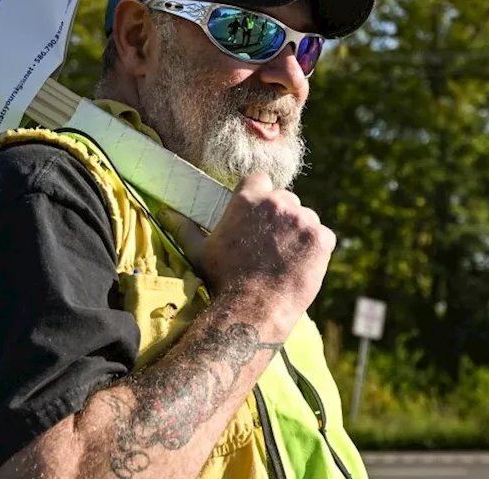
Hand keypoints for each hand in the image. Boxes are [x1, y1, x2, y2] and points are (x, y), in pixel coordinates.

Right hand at [158, 173, 334, 332]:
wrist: (253, 308)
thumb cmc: (223, 278)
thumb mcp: (199, 250)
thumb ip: (184, 227)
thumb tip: (164, 212)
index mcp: (248, 197)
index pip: (260, 180)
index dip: (259, 197)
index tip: (257, 217)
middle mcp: (278, 202)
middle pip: (285, 199)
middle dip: (280, 217)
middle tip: (269, 244)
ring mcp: (303, 220)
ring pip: (306, 218)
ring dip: (299, 232)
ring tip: (284, 258)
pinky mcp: (322, 238)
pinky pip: (323, 237)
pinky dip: (315, 249)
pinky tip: (300, 265)